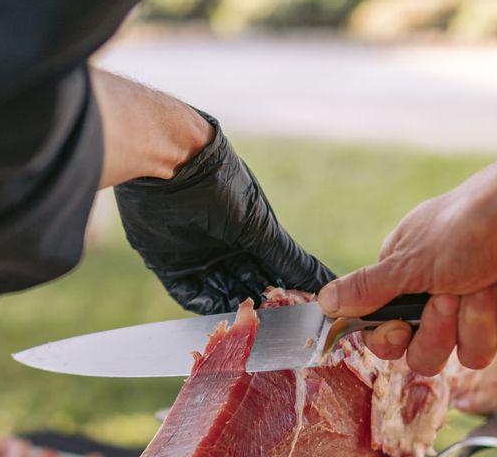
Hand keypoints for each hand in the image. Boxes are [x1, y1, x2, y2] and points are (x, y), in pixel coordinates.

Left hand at [115, 110, 334, 313]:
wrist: (169, 167)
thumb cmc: (222, 189)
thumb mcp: (260, 226)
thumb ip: (289, 259)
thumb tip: (327, 283)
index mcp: (252, 233)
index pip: (274, 271)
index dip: (285, 293)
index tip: (300, 317)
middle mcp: (226, 246)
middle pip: (247, 286)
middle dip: (259, 307)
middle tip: (274, 329)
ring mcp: (198, 256)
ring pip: (220, 294)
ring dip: (233, 310)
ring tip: (249, 330)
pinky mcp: (169, 264)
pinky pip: (188, 294)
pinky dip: (202, 307)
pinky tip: (218, 318)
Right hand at [318, 154, 496, 375]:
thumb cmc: (467, 224)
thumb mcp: (410, 259)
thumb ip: (367, 287)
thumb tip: (323, 302)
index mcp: (402, 284)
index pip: (382, 334)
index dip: (390, 339)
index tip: (401, 328)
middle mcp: (434, 302)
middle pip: (424, 355)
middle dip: (440, 329)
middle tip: (450, 295)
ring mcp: (473, 313)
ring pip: (468, 355)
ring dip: (479, 318)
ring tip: (487, 281)